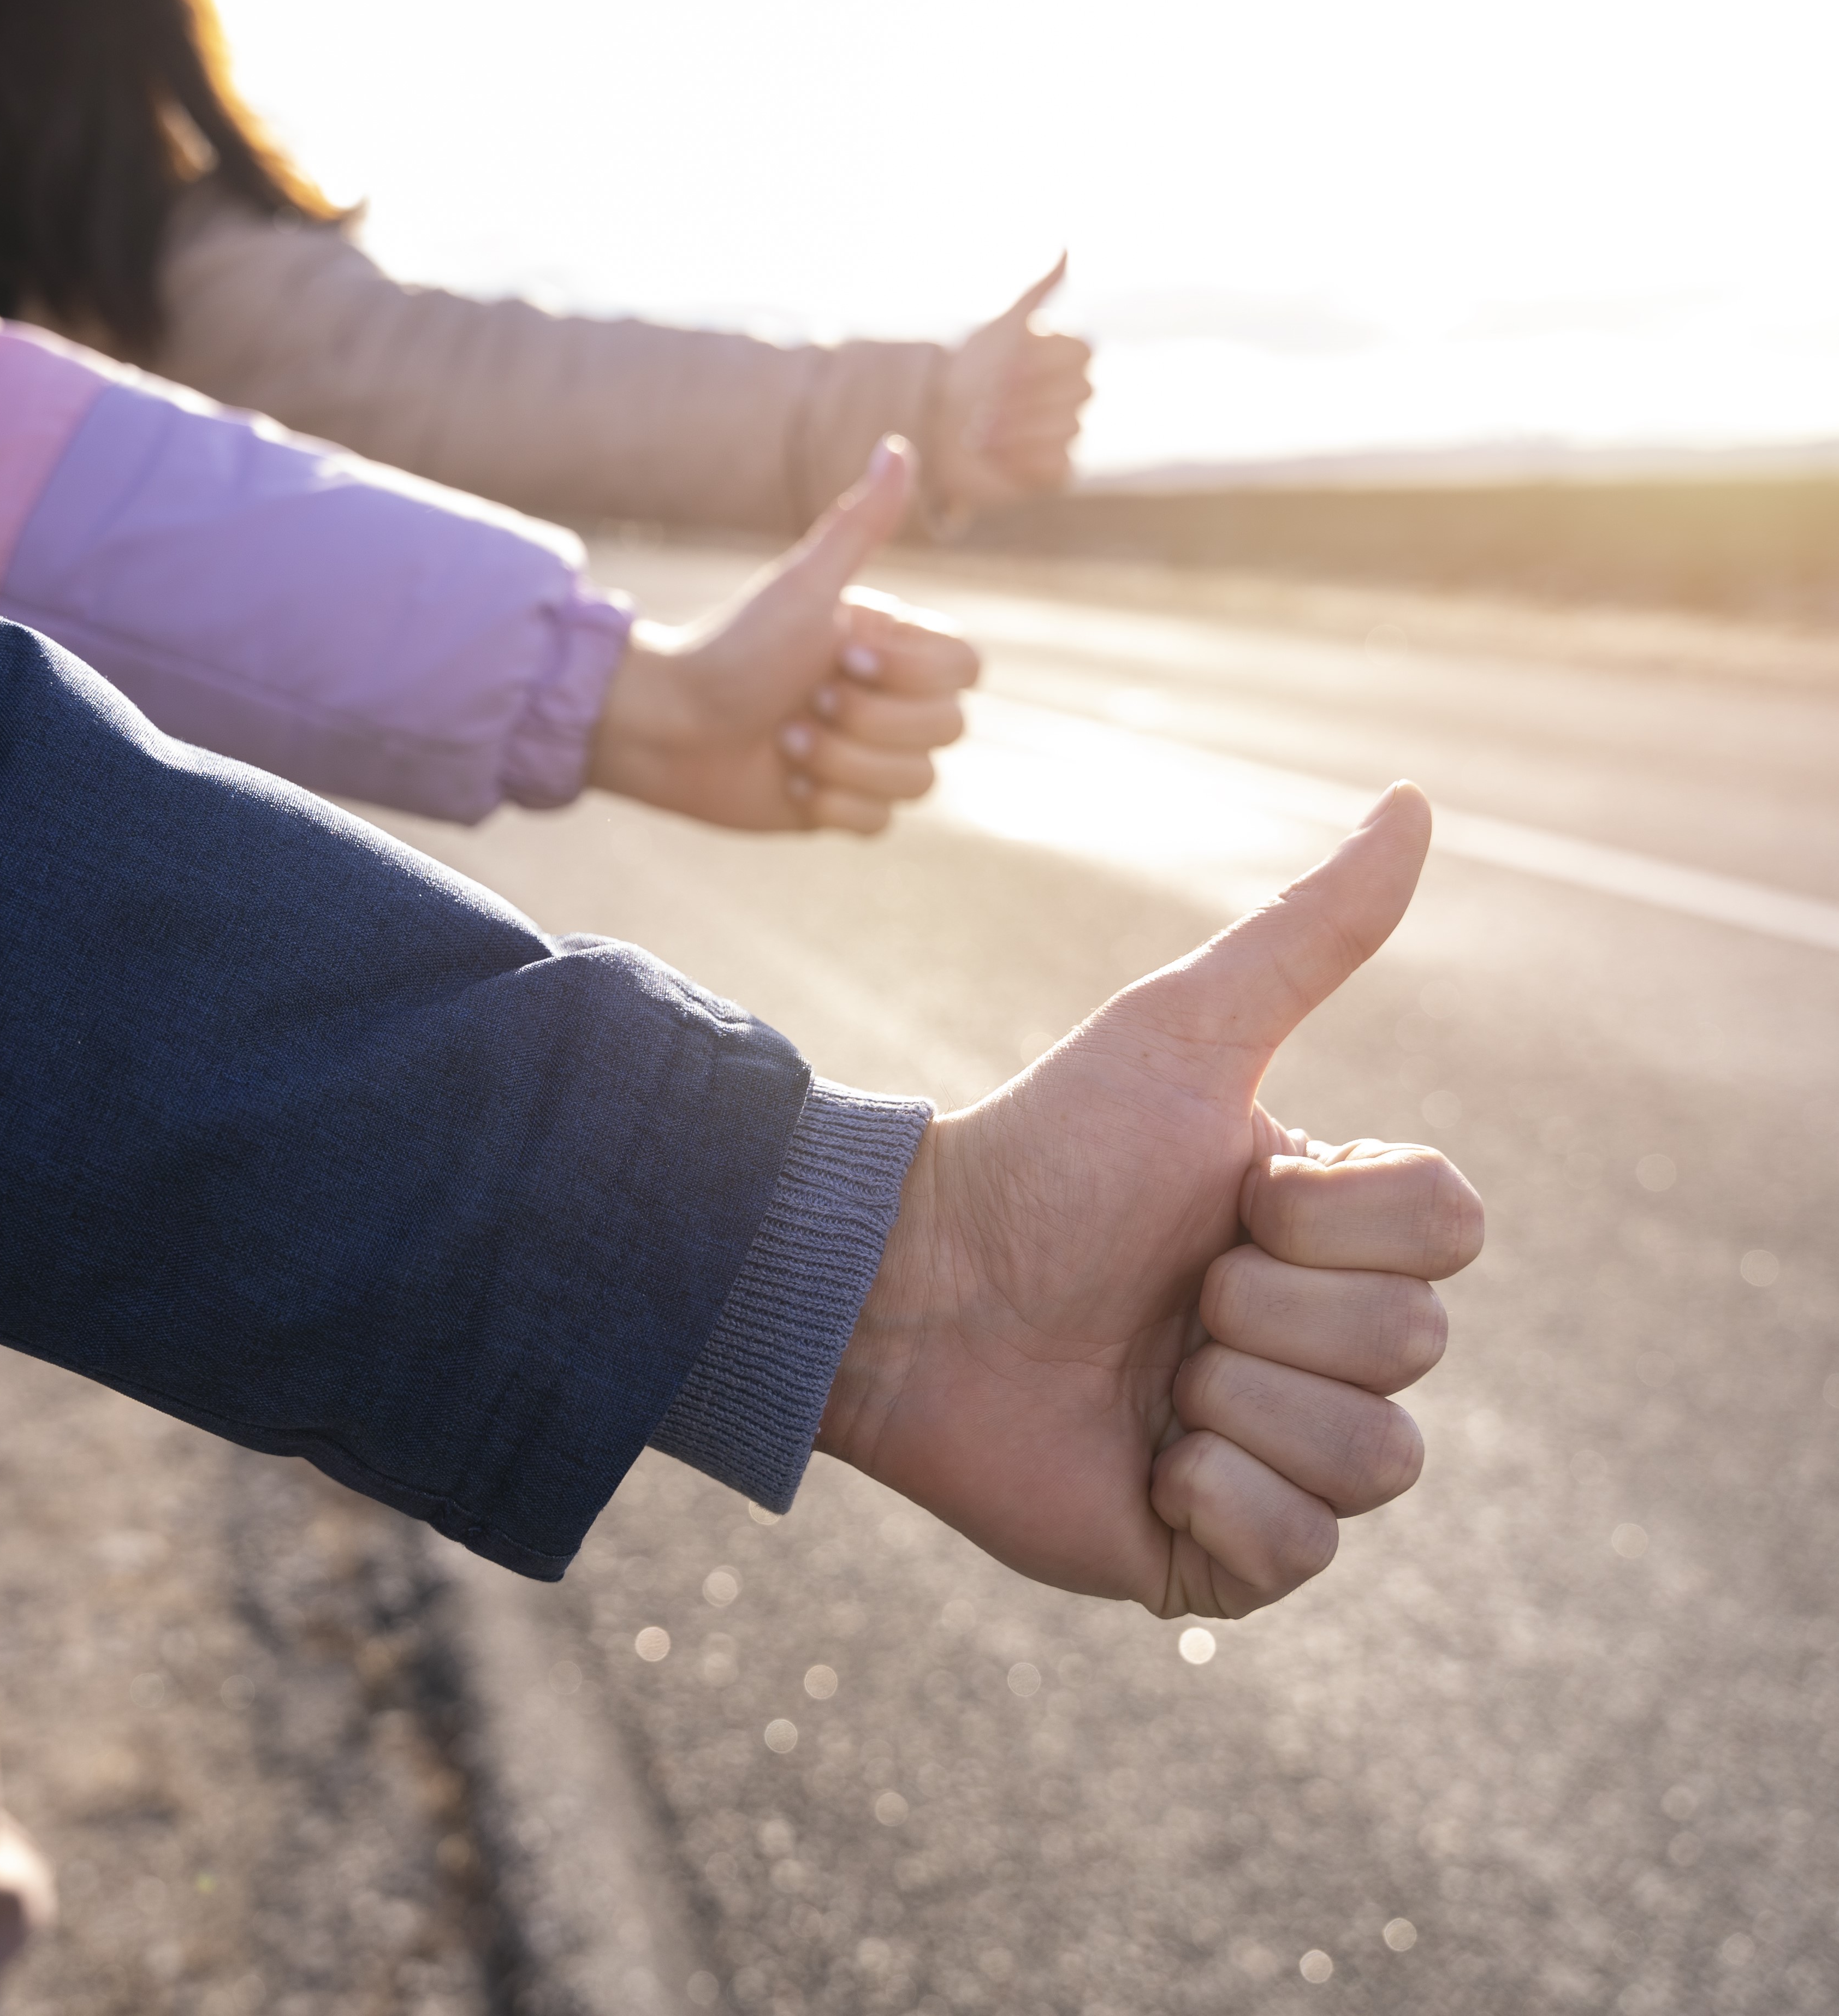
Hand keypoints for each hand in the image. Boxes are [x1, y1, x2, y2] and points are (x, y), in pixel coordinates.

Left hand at [587, 438, 981, 832]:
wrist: (668, 724)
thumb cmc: (733, 646)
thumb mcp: (803, 586)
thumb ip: (860, 524)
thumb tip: (897, 444)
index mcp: (894, 645)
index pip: (966, 670)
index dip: (909, 672)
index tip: (839, 655)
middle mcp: (891, 700)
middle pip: (947, 728)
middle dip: (866, 720)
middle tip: (803, 700)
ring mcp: (870, 757)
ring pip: (917, 782)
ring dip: (842, 763)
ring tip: (785, 740)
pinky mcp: (843, 807)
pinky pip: (880, 824)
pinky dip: (831, 805)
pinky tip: (786, 782)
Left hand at [816, 784, 1483, 1616]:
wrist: (909, 1287)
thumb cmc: (1039, 1154)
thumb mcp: (1179, 1037)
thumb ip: (1308, 935)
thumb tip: (1413, 801)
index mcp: (1337, 1238)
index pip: (1449, 1235)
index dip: (1330, 1218)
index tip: (1223, 1196)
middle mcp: (1324, 1349)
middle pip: (1413, 1349)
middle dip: (1265, 1307)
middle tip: (1167, 1292)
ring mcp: (1279, 1458)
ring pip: (1374, 1460)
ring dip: (1240, 1405)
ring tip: (1150, 1375)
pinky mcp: (1223, 1556)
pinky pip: (1305, 1556)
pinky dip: (1218, 1503)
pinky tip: (1141, 1461)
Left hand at [924, 255, 1093, 525]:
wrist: (937, 417)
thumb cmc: (971, 366)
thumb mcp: (999, 327)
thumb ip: (1035, 293)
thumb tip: (1066, 246)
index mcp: (1072, 352)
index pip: (1083, 352)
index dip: (1040, 361)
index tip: (999, 364)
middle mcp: (1078, 391)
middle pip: (1079, 394)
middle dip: (1024, 399)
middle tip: (979, 404)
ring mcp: (1070, 432)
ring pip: (1068, 430)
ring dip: (1016, 431)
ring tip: (973, 431)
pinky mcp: (1054, 470)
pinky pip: (1054, 466)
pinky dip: (1017, 460)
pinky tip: (985, 454)